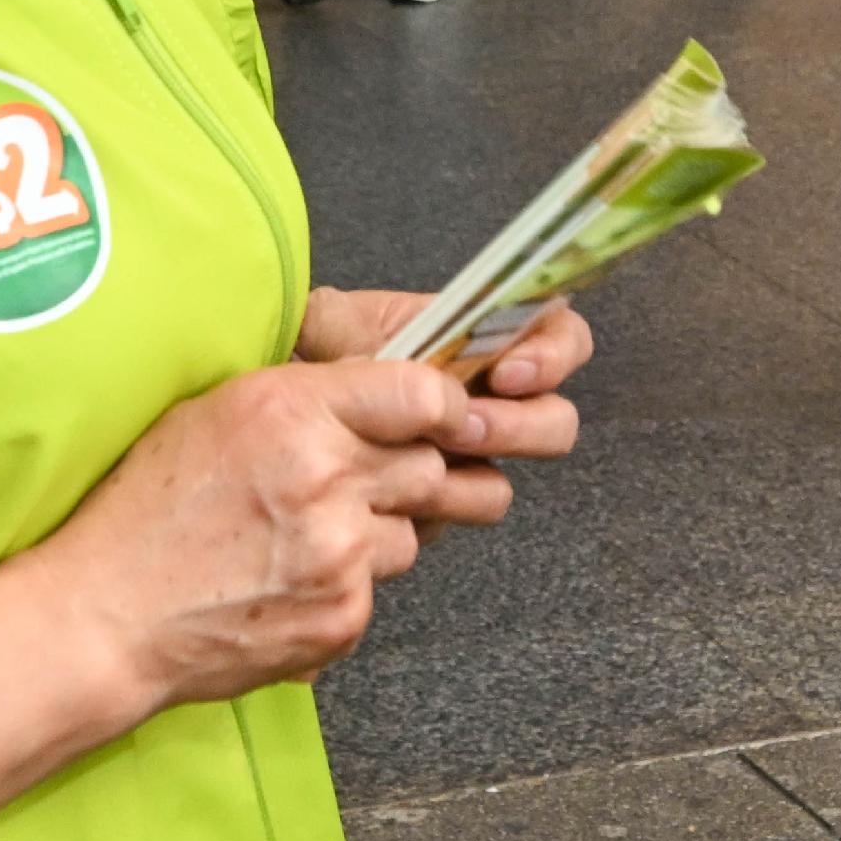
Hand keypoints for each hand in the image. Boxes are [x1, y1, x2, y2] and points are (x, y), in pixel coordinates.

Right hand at [22, 357, 469, 714]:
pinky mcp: (342, 615)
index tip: (438, 417)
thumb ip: (307, 396)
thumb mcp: (215, 413)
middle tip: (362, 482)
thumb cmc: (146, 512)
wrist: (107, 616)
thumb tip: (381, 390)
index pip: (423, 394)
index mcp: (292, 411)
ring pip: (413, 531)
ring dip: (379, 531)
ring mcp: (340, 553)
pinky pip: (379, 589)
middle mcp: (326, 477)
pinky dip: (348, 586)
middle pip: (431, 465)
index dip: (441, 406)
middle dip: (408, 471)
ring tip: (309, 539)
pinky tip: (290, 582)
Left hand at [298, 285, 590, 488]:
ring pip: (505, 482)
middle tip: (467, 427)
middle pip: (555, 422)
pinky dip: (431, 510)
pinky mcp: (437, 504)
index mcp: (482, 341)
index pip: (561, 339)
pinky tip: (394, 495)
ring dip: (475, 476)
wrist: (279, 414)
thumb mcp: (333, 320)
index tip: (507, 373)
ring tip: (431, 460)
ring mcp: (466, 459)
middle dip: (519, 427)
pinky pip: (451, 520)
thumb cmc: (315, 355)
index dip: (554, 356)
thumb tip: (380, 355)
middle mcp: (488, 402)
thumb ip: (359, 325)